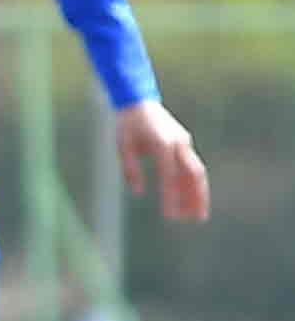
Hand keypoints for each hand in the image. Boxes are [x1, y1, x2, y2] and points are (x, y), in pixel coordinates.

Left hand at [116, 99, 211, 222]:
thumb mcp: (123, 147)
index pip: (168, 176)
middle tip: (198, 219)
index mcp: (162, 144)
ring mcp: (183, 143)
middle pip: (192, 175)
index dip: (171, 197)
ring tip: (196, 214)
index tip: (169, 216)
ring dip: (197, 193)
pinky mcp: (183, 144)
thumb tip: (139, 193)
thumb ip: (131, 169)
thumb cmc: (127, 125)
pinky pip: (190, 166)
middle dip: (196, 198)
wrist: (137, 101)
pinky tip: (188, 198)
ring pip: (195, 172)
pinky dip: (190, 183)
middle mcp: (178, 143)